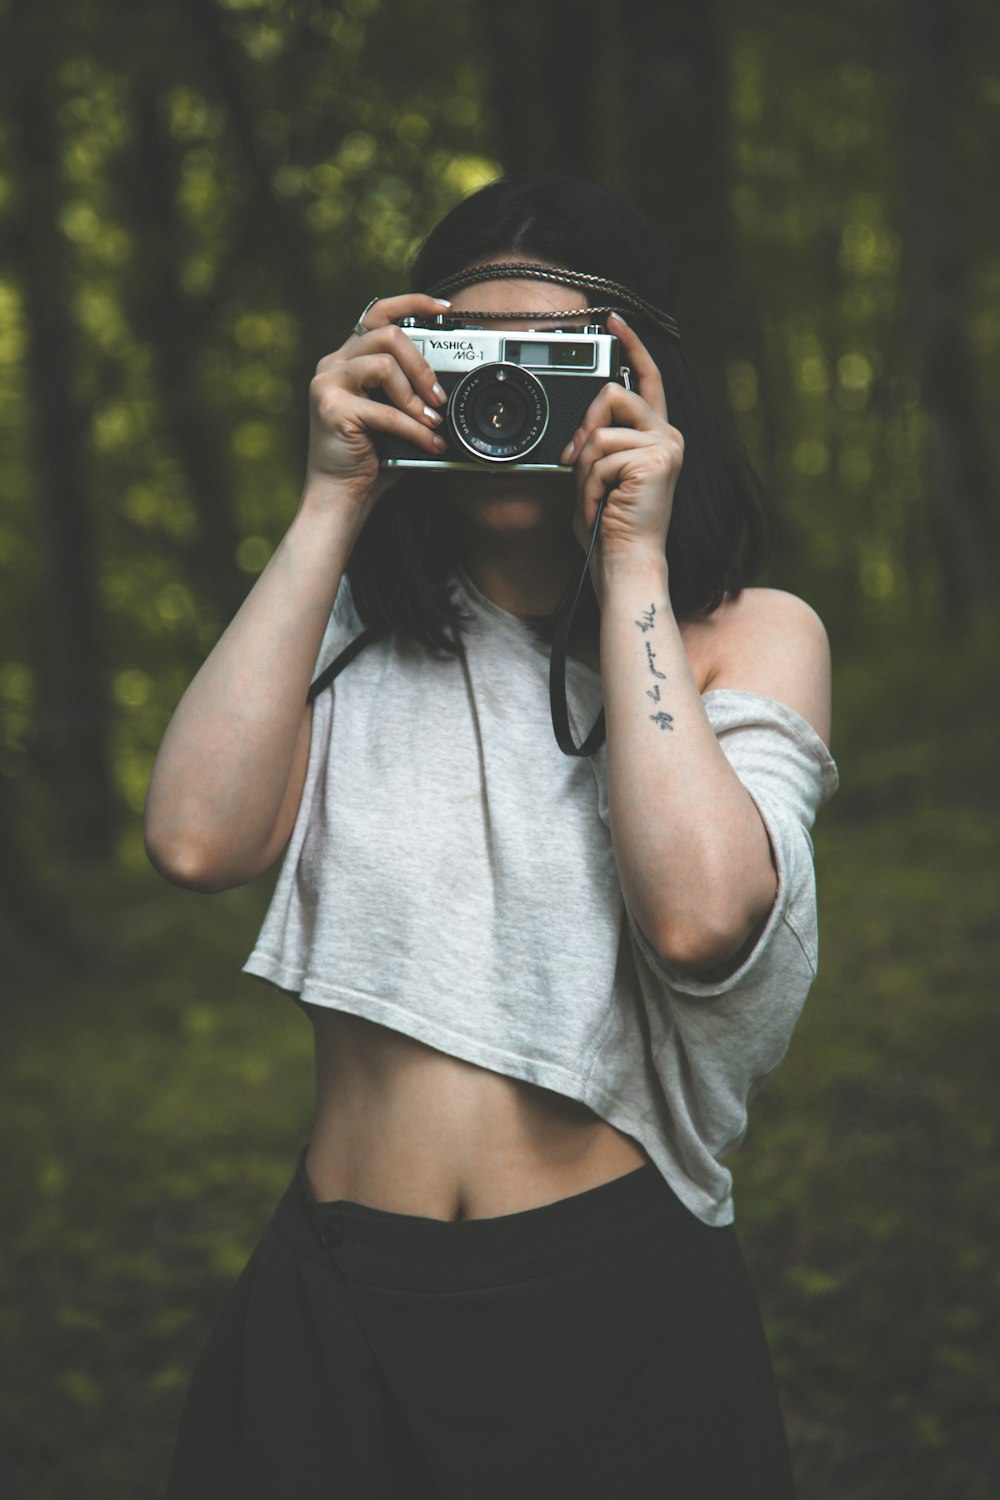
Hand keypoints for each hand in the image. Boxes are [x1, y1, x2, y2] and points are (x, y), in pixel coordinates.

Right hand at [303, 293, 451, 517]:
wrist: (339, 497)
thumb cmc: (369, 459)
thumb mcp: (392, 416)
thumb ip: (407, 391)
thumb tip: (448, 384)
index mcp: (347, 360)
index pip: (378, 315)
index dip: (412, 304)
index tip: (444, 310)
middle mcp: (332, 365)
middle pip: (386, 335)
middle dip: (422, 365)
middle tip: (438, 397)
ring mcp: (327, 385)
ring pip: (384, 364)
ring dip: (416, 395)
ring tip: (432, 421)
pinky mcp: (332, 410)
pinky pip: (386, 410)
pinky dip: (414, 429)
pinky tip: (430, 444)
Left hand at [560, 313, 682, 586]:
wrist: (626, 562)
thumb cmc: (611, 528)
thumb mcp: (598, 476)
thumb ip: (597, 444)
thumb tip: (582, 428)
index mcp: (657, 437)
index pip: (647, 380)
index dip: (631, 346)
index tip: (613, 321)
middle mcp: (668, 436)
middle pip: (613, 393)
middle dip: (584, 427)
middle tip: (575, 463)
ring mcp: (665, 446)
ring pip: (600, 431)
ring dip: (585, 471)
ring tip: (596, 500)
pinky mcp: (655, 458)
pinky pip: (601, 455)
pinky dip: (589, 486)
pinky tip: (601, 507)